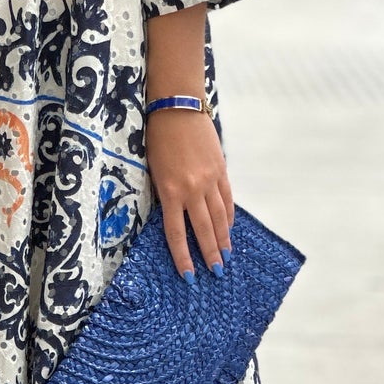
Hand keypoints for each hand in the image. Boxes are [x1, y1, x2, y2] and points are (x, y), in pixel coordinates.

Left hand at [146, 107, 233, 279]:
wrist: (178, 107)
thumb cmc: (158, 137)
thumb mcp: (153, 169)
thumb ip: (165, 194)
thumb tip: (176, 216)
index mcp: (170, 191)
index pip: (176, 233)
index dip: (183, 257)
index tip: (189, 276)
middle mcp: (192, 189)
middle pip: (202, 230)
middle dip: (210, 254)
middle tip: (216, 272)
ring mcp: (210, 180)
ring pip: (219, 217)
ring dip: (223, 239)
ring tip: (227, 256)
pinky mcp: (221, 169)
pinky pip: (227, 199)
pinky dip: (228, 216)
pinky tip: (229, 228)